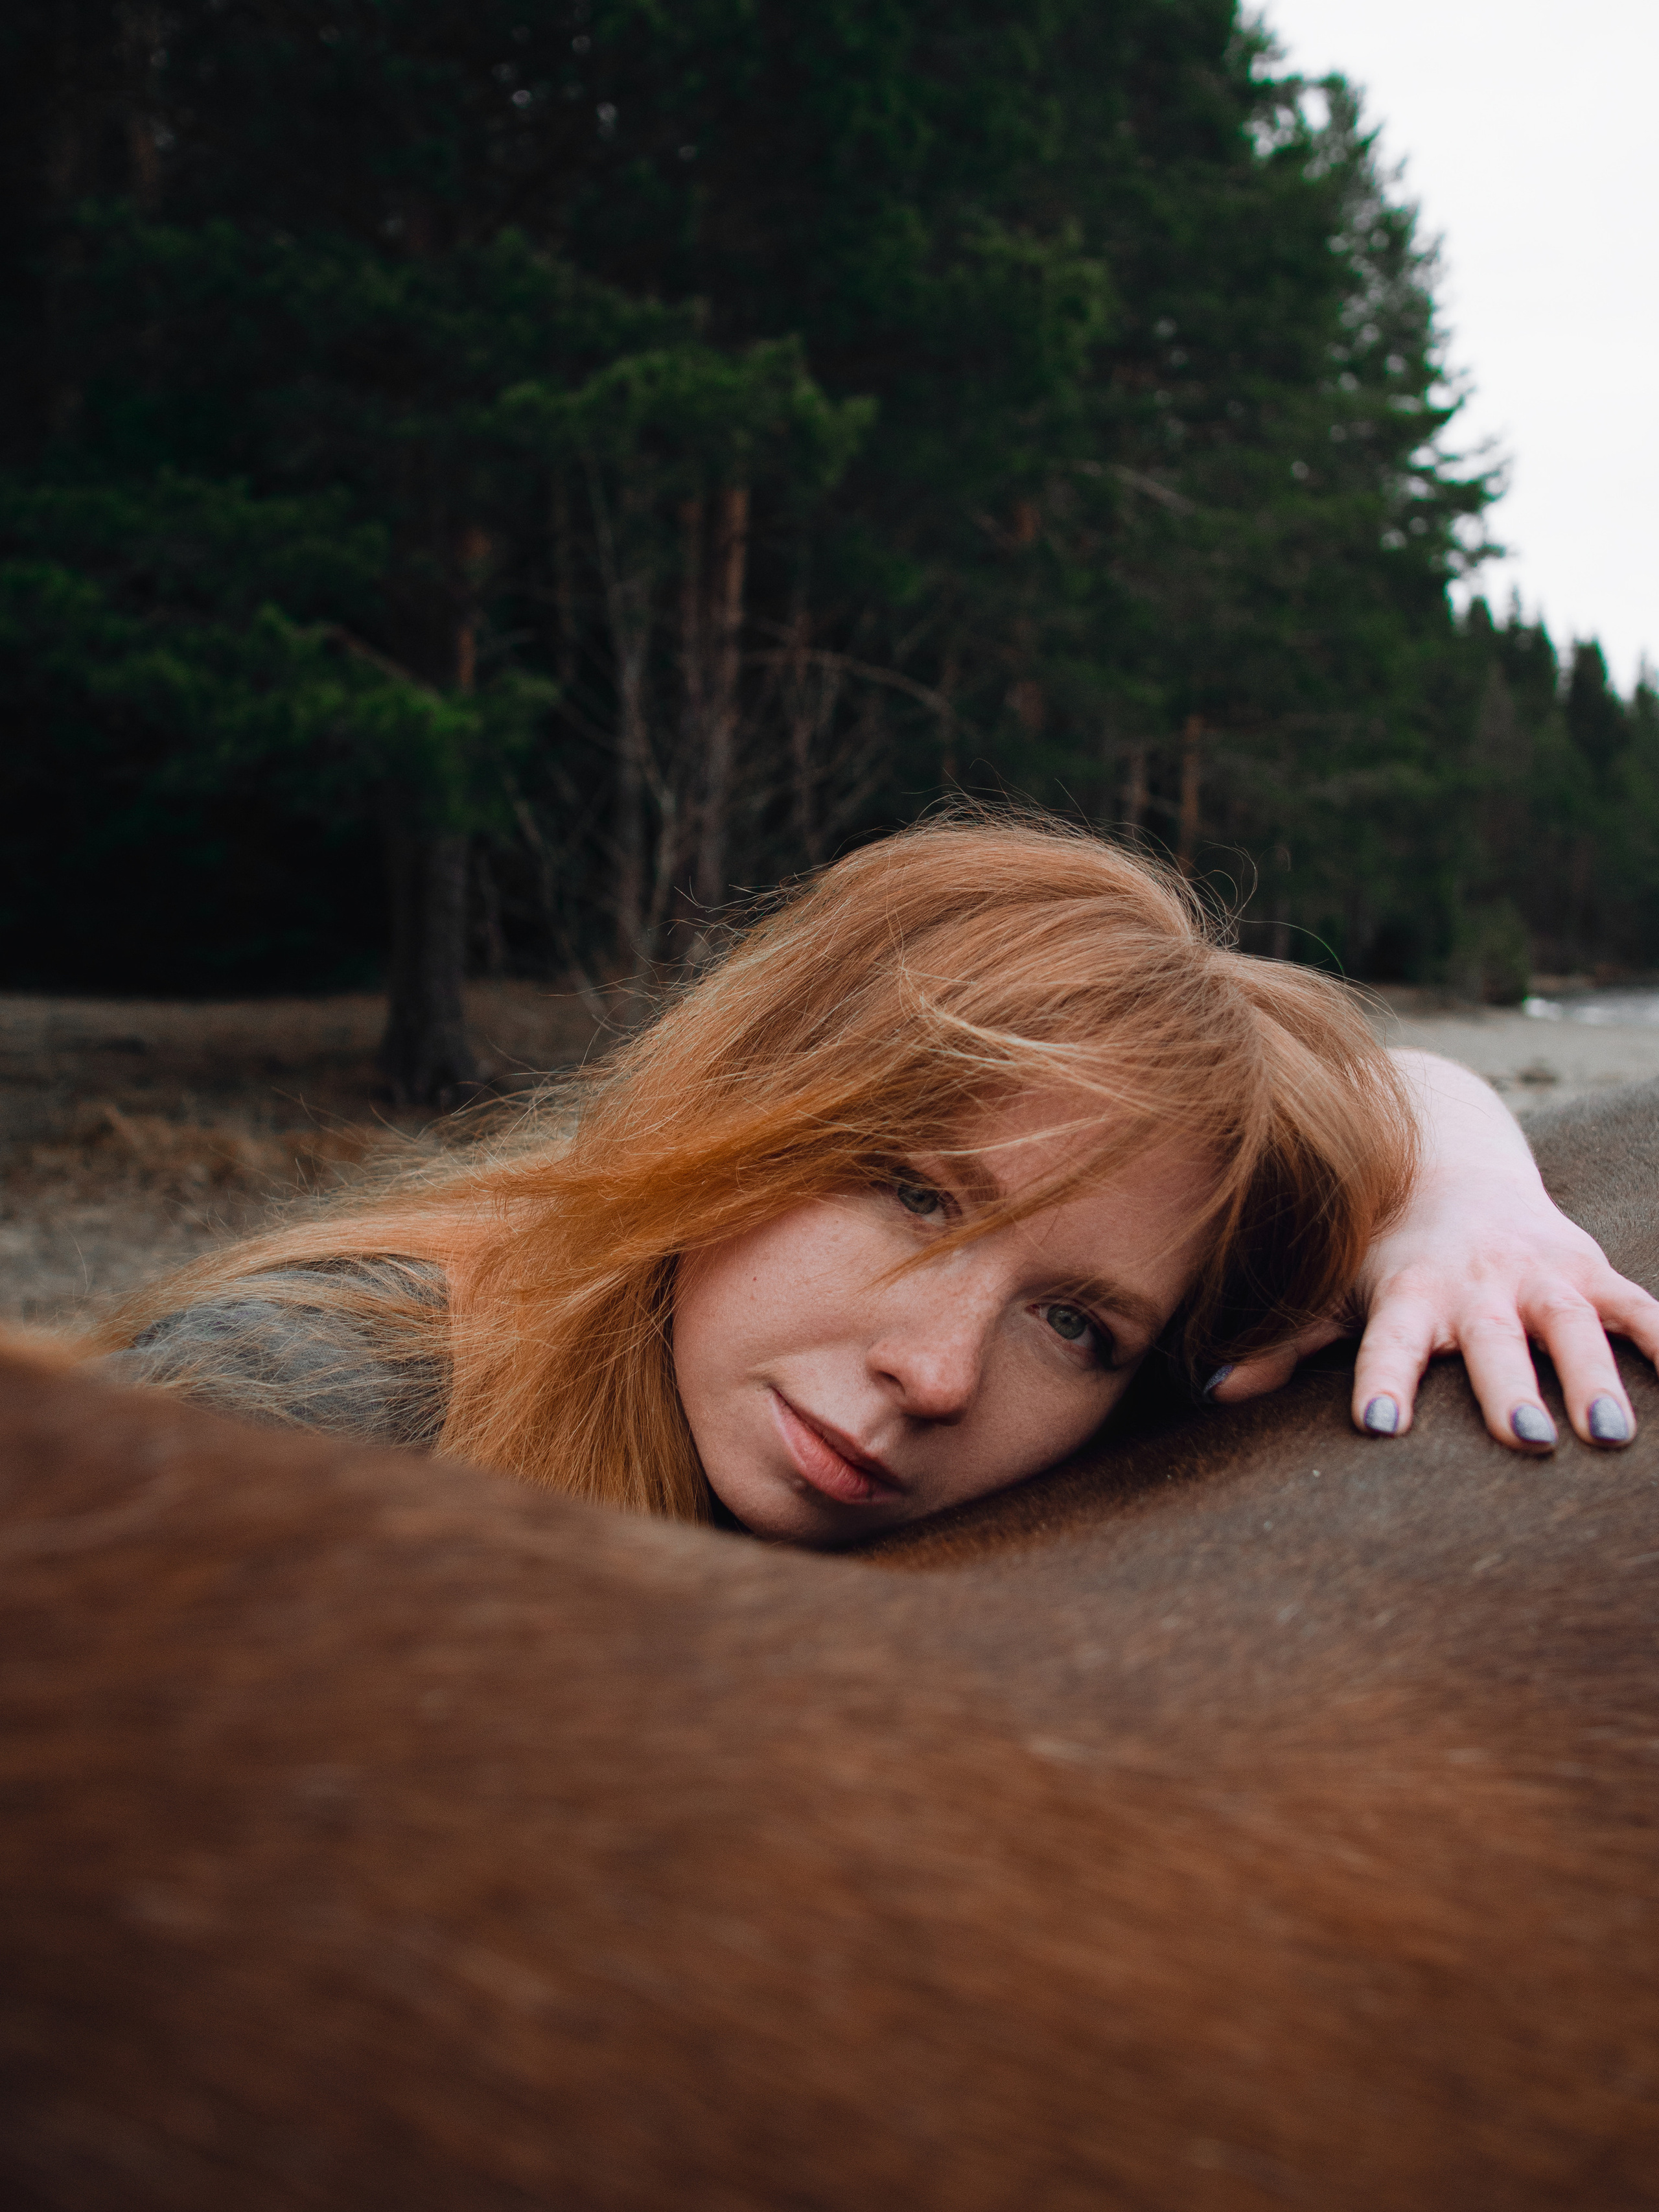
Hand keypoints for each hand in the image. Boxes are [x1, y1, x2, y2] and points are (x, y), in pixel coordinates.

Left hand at [1208, 1052, 1658, 1452]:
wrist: (1453, 1169)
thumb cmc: (1380, 1253)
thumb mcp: (1331, 1291)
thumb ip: (1284, 1347)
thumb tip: (1214, 1392)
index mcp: (1408, 1294)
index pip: (1390, 1342)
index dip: (1385, 1380)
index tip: (1380, 1427)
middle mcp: (1476, 1283)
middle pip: (1495, 1341)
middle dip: (1511, 1389)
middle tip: (1528, 1443)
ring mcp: (1539, 1274)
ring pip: (1573, 1327)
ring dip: (1594, 1377)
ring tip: (1608, 1436)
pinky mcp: (1590, 1269)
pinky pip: (1639, 1306)